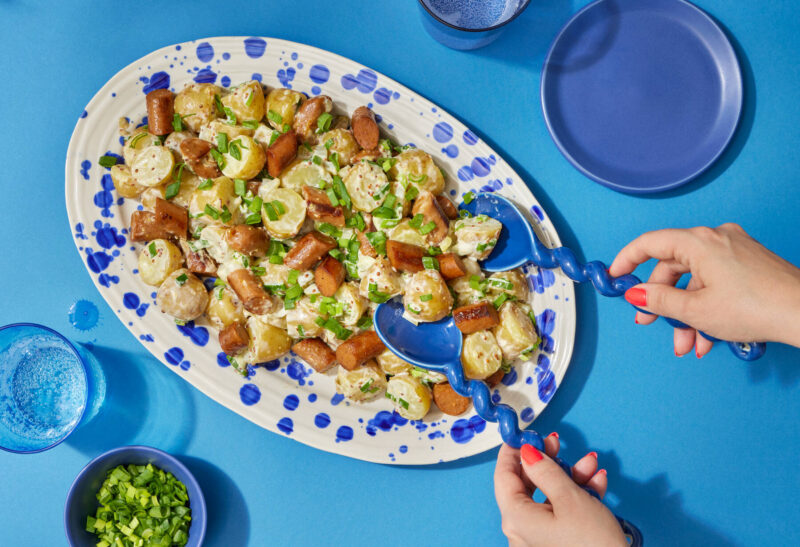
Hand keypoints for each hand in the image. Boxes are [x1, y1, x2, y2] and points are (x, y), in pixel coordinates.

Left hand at [494, 435, 625, 546]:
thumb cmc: (592, 543)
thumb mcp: (570, 498)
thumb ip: (545, 471)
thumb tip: (527, 453)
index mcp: (516, 518)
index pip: (503, 477)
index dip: (512, 452)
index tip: (523, 434)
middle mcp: (521, 530)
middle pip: (527, 485)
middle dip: (547, 461)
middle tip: (557, 443)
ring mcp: (538, 539)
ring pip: (549, 497)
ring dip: (570, 476)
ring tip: (591, 464)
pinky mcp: (557, 543)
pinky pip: (560, 513)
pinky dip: (577, 496)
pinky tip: (598, 482)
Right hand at [609, 223, 799, 355]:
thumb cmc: (757, 307)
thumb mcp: (695, 310)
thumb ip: (659, 300)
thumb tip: (636, 294)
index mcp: (699, 242)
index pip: (650, 243)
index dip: (627, 260)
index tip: (615, 276)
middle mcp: (716, 239)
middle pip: (673, 266)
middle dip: (662, 301)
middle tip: (650, 323)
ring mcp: (736, 250)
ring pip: (695, 280)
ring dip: (686, 313)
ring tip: (688, 344)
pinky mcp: (749, 263)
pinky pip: (715, 282)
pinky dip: (706, 306)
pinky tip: (708, 337)